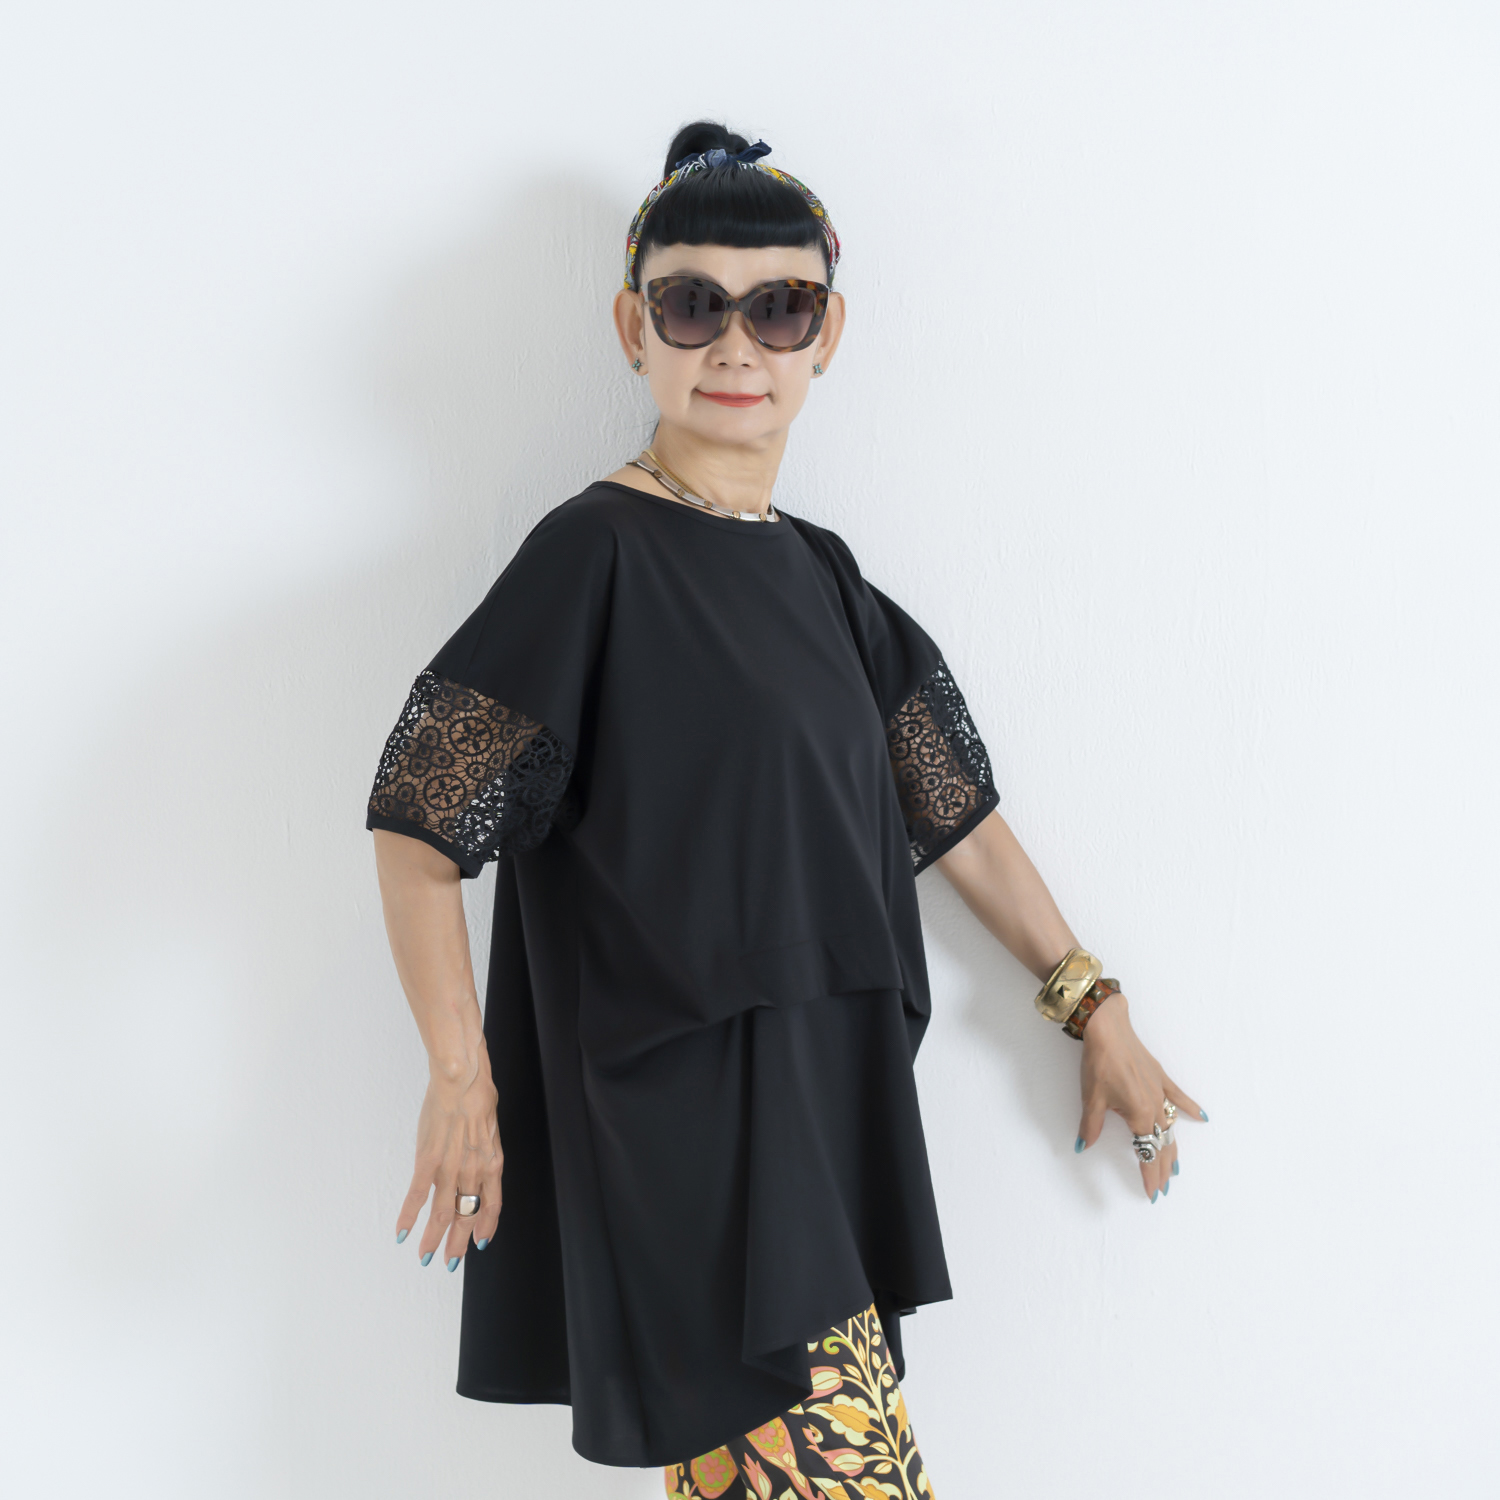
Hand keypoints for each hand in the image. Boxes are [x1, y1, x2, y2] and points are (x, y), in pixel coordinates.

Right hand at [396, 1048, 503, 1267]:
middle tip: (450, 1263)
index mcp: (492, 1162)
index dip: (486, 1226)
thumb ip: (484, 1148)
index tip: (481, 1242)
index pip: (492, 1204)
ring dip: (434, 1239)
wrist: (463, 1079)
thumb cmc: (478, 1095)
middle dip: (459, 1243)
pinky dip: (408, 1217)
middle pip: (467, 1215)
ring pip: (443, 1213)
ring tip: (426, 1257)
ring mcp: (451, 1168)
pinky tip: (401, 1233)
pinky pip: (417, 1196)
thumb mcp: (490, 1126)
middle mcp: (474, 1171)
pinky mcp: (428, 1161)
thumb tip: (479, 1156)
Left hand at [1075, 991, 1205, 1200]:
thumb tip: (1083, 1147)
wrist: (1108, 1029)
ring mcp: (1160, 1091)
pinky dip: (1189, 1108)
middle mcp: (1155, 1107)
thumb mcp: (1091, 1099)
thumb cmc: (1099, 1063)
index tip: (1153, 1194)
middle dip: (1163, 1167)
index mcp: (1140, 1116)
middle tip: (1164, 1187)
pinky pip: (1178, 1097)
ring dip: (1174, 1147)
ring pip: (1172, 1126)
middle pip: (1163, 1144)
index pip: (1147, 1153)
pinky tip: (1202, 1118)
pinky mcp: (1161, 1077)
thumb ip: (1091, 1126)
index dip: (1150, 1175)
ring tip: (1177, 1167)